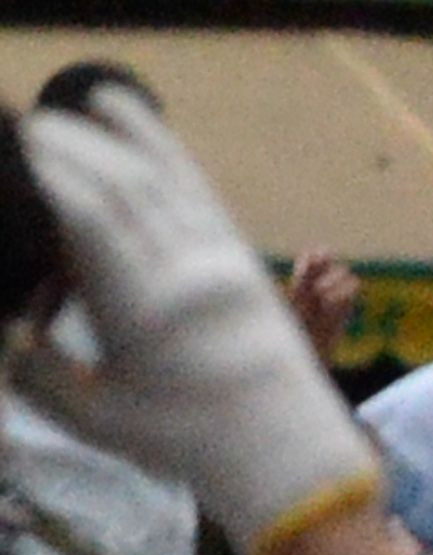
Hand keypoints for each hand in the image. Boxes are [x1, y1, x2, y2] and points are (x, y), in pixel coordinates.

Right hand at [9, 94, 377, 554]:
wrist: (284, 447)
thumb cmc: (181, 441)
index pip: (93, 224)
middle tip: (26, 123)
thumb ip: (39, 372)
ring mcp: (219, 261)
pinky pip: (198, 190)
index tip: (20, 150)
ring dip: (121, 139)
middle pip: (125, 191)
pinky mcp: (240, 257)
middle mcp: (185, 274)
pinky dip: (166, 150)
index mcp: (143, 312)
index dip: (54, 180)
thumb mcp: (95, 416)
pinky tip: (139, 123)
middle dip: (76, 150)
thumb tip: (5, 328)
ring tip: (78, 106)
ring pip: (165, 183)